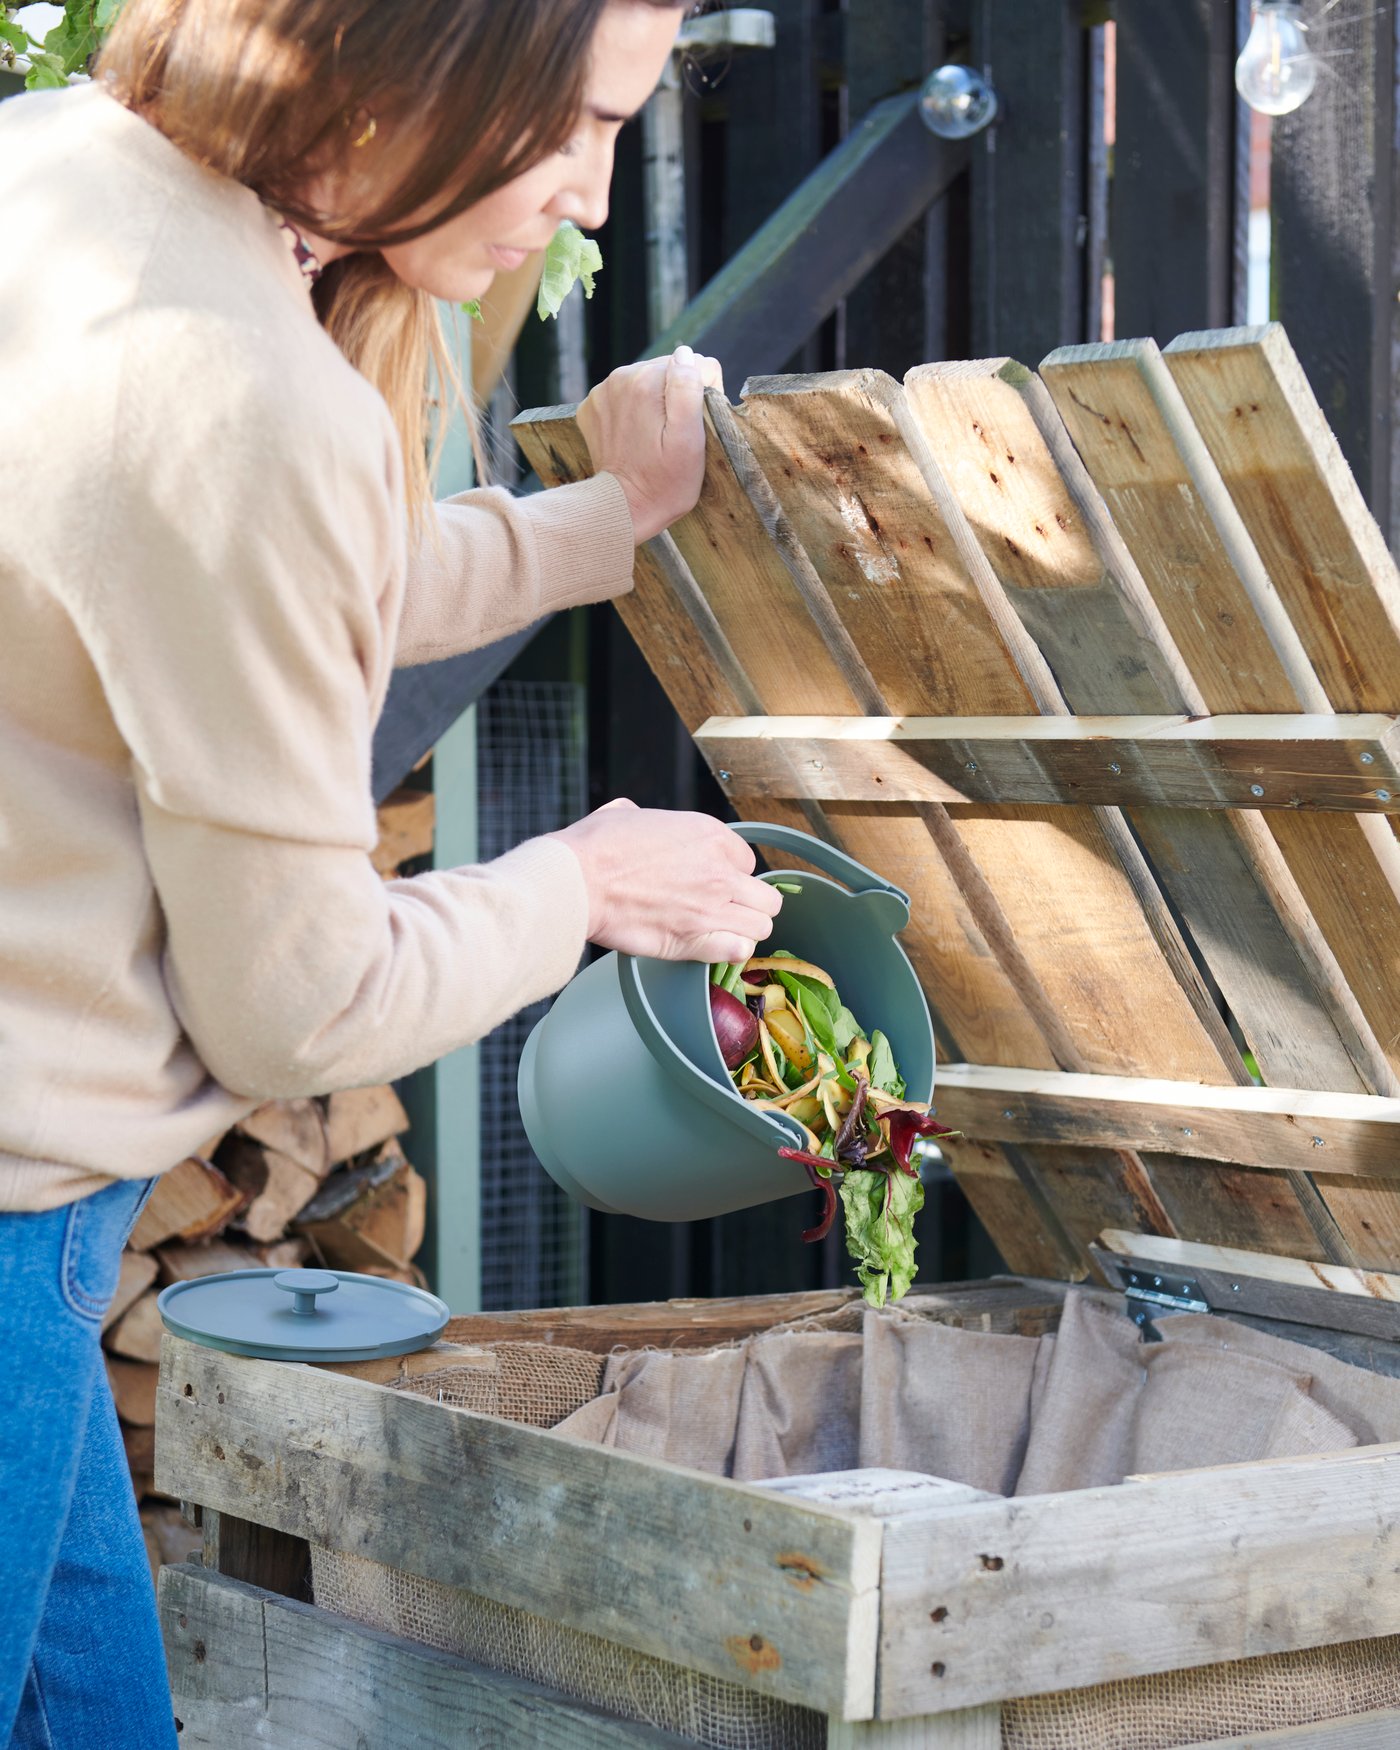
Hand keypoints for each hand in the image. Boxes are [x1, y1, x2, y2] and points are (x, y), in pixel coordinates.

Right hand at [552, 800, 781, 963]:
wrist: (578, 881)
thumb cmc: (595, 848)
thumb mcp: (625, 813)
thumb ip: (644, 817)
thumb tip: (633, 817)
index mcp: (708, 834)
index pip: (747, 860)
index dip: (730, 873)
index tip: (712, 882)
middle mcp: (720, 870)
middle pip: (765, 896)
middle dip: (748, 904)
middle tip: (725, 910)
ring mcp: (712, 907)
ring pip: (761, 926)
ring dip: (744, 929)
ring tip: (721, 931)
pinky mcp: (695, 940)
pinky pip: (739, 951)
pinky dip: (731, 952)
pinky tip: (715, 947)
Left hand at [576, 345, 723, 542]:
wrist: (624, 510)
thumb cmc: (665, 482)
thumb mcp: (689, 440)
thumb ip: (688, 390)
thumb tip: (686, 356)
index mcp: (645, 380)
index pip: (691, 364)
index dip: (700, 393)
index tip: (695, 424)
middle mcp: (619, 379)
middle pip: (665, 369)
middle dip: (675, 396)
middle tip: (674, 434)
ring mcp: (602, 393)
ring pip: (644, 381)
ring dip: (654, 402)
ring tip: (655, 436)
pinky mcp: (592, 408)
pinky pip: (623, 396)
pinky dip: (633, 410)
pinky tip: (636, 436)